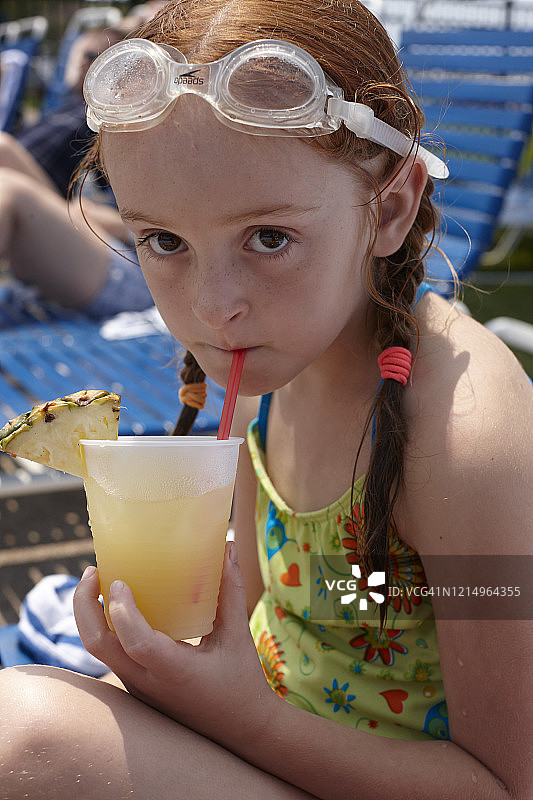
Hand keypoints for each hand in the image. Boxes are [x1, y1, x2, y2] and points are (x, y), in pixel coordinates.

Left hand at [73, 542, 275, 748]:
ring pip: (98, 652)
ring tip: (99, 581)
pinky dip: (104, 626)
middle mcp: (148, 683)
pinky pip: (110, 654)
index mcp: (174, 672)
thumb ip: (230, 590)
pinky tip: (117, 604)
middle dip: (85, 605)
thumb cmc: (242, 682)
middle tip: (93, 571)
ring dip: (90, 614)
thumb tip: (229, 546)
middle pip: (96, 646)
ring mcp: (138, 687)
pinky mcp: (137, 686)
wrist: (241, 729)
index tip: (119, 580)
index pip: (134, 642)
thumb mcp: (238, 635)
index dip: (121, 610)